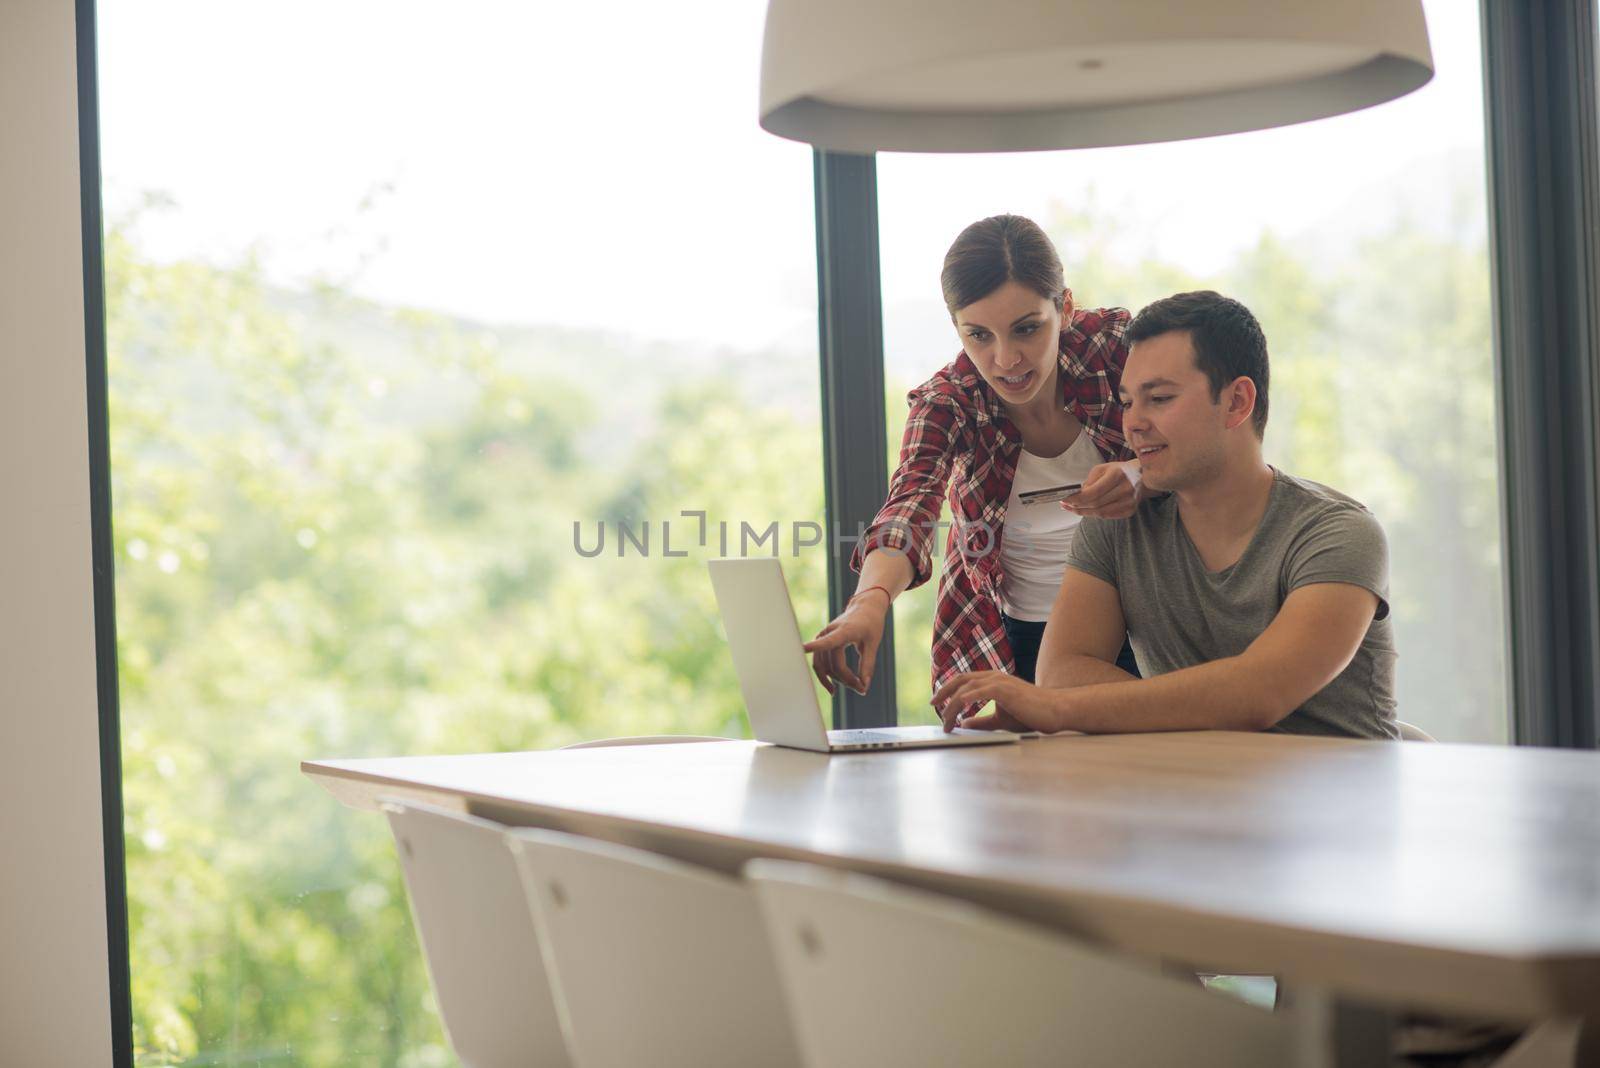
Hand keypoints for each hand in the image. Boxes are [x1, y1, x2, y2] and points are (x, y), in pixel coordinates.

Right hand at [803, 595, 888, 694]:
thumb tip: (863, 687)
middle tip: (861, 688)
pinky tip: (833, 685)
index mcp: (844, 631)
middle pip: (832, 664)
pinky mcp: (821, 641)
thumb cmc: (871, 624)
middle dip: (845, 679)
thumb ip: (867, 665)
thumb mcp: (873, 644)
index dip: (815, 646)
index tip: (802, 649)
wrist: (865, 608)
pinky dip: (826, 674)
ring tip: (852, 686)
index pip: (828, 641)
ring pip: (822, 665)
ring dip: (834, 679)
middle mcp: (829, 633)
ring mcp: (823, 636)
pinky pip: (819, 662)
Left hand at [930, 670, 1062, 732]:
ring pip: (966, 688)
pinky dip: (965, 700)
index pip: (965, 680)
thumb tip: (964, 724)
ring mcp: (999, 681)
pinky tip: (958, 710)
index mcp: (993, 680)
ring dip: (952, 704)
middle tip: (932, 705)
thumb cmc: (1031, 714)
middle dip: (943, 692)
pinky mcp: (1004, 689)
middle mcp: (994, 676)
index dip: (948, 689)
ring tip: (946, 720)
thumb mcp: (1000, 719)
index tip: (937, 702)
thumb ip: (982, 721)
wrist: (1055, 711)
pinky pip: (979, 692)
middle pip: (961, 679)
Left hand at [1060, 460, 1140, 519]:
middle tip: (1066, 505)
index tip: (1065, 500)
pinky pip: (1108, 516)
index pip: (1093, 492)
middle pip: (1096, 504)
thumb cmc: (1119, 471)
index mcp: (1117, 475)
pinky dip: (1095, 514)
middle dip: (1078, 506)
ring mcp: (1130, 502)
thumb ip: (1090, 481)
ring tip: (1073, 509)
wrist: (1142, 476)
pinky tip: (1087, 511)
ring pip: (1101, 513)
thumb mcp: (1102, 468)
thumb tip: (1079, 495)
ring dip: (1084, 512)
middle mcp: (1125, 489)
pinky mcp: (1130, 510)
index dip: (1077, 499)